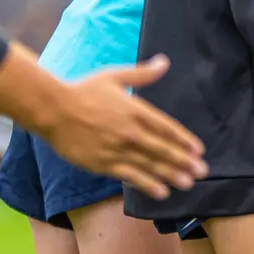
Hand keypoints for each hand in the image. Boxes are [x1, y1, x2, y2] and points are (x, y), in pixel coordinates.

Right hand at [48, 56, 207, 199]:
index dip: (184, 140)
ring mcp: (117, 149)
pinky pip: (130, 176)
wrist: (51, 108)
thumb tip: (164, 62)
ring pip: (150, 165)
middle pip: (163, 149)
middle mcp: (130, 131)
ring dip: (171, 175)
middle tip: (202, 171)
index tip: (198, 150)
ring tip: (188, 184)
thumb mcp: (115, 76)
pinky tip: (161, 192)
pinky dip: (147, 184)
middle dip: (184, 161)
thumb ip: (143, 74)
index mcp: (136, 111)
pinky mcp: (102, 163)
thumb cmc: (83, 90)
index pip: (167, 128)